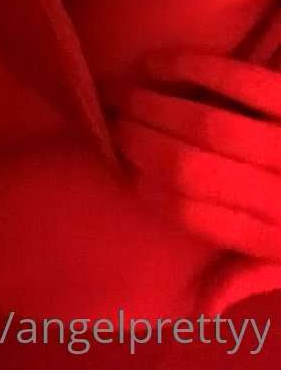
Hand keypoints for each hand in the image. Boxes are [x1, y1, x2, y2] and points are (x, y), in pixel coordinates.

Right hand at [110, 49, 280, 260]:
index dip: (145, 187)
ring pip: (208, 127)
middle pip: (189, 169)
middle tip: (106, 118)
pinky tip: (159, 62)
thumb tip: (202, 307)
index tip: (117, 164)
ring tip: (123, 91)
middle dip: (137, 141)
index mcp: (277, 237)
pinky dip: (194, 69)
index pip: (193, 215)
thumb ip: (254, 272)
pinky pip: (242, 82)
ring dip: (154, 106)